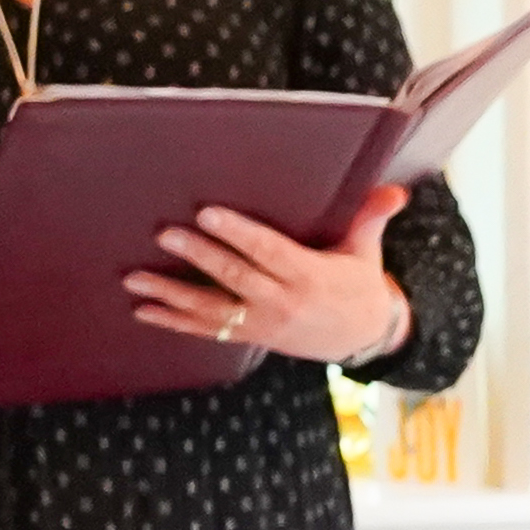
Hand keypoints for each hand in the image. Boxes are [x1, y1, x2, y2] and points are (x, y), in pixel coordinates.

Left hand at [126, 185, 411, 363]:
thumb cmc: (359, 283)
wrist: (363, 337)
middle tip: (164, 236)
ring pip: (211, 309)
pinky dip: (174, 322)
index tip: (207, 214)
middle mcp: (281, 302)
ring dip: (171, 295)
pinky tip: (144, 311)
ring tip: (135, 280)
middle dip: (197, 257)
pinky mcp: (251, 336)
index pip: (267, 251)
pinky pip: (207, 331)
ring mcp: (262, 324)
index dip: (237, 233)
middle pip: (234, 277)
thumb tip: (395, 193)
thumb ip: (371, 217)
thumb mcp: (367, 250)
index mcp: (309, 275)